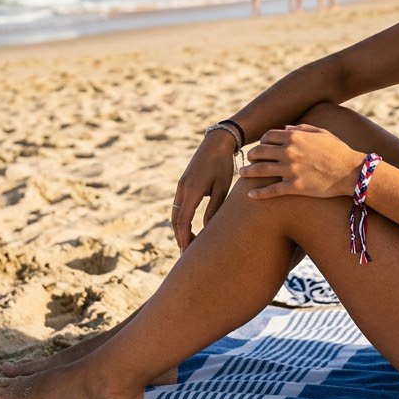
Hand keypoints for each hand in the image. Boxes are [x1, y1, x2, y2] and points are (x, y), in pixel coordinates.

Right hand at [171, 130, 237, 251]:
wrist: (215, 143)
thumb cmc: (223, 165)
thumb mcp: (222, 188)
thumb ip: (214, 209)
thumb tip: (208, 231)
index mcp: (191, 191)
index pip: (184, 221)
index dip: (185, 238)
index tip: (189, 253)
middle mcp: (182, 189)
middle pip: (176, 221)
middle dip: (180, 238)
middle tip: (188, 255)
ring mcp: (180, 186)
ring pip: (175, 214)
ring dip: (180, 230)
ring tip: (189, 244)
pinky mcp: (183, 184)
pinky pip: (178, 207)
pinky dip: (181, 220)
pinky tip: (190, 228)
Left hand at [239, 124, 362, 199]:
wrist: (350, 172)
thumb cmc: (338, 151)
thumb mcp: (321, 133)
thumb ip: (302, 128)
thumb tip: (286, 127)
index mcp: (295, 136)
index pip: (269, 136)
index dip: (262, 141)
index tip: (261, 146)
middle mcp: (289, 151)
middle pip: (260, 151)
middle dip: (252, 155)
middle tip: (248, 160)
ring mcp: (290, 170)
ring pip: (261, 170)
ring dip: (248, 172)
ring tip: (242, 174)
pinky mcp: (294, 187)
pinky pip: (271, 190)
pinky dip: (258, 193)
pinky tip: (250, 195)